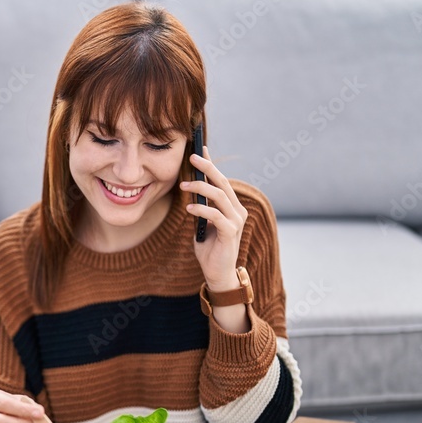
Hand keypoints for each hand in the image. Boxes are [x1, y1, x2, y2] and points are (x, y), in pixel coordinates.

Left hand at [180, 146, 248, 290]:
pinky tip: (189, 208)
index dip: (212, 165)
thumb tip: (191, 187)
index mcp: (232, 207)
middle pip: (223, 183)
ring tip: (183, 185)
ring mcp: (236, 221)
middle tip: (192, 157)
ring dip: (200, 188)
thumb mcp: (203, 223)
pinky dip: (201, 209)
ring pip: (220, 196)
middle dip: (208, 168)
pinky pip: (216, 215)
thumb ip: (202, 207)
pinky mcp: (231, 232)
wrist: (217, 273)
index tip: (201, 150)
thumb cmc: (209, 248)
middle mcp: (238, 211)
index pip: (222, 181)